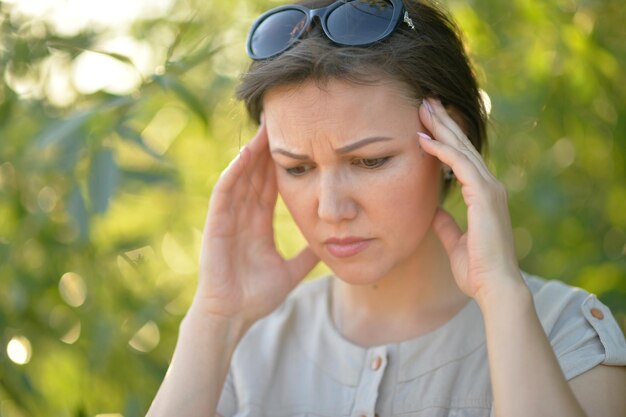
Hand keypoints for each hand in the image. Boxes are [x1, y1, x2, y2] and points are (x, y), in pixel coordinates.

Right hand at [193, 118, 318, 324]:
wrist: (233, 316)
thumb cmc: (256, 296)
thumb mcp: (291, 271)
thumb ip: (307, 256)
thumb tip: (332, 245)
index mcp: (258, 223)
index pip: (271, 185)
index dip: (282, 163)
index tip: (298, 141)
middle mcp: (243, 215)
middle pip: (256, 174)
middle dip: (268, 148)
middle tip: (282, 120)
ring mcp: (228, 218)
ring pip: (241, 176)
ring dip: (251, 152)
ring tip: (265, 127)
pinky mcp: (217, 225)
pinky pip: (225, 193)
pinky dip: (234, 172)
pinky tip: (245, 154)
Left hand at [417, 98, 523, 301]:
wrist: (494, 288)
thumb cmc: (477, 270)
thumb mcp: (454, 241)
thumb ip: (446, 224)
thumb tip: (433, 211)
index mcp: (483, 196)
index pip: (462, 159)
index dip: (445, 139)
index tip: (427, 124)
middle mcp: (489, 187)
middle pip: (463, 146)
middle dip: (444, 123)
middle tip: (426, 101)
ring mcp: (489, 189)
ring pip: (462, 149)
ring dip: (441, 127)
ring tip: (423, 107)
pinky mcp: (485, 196)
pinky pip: (460, 165)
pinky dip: (442, 150)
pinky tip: (424, 138)